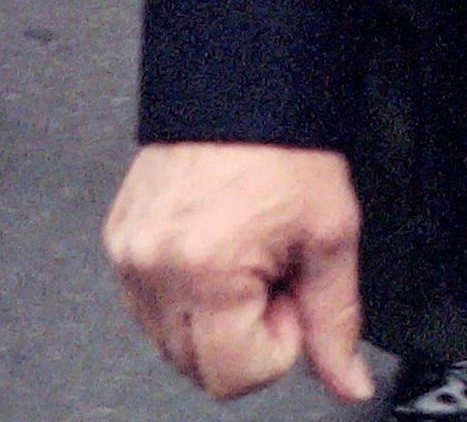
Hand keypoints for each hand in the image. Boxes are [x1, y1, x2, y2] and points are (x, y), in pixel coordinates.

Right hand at [107, 140, 369, 400]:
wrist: (243, 82)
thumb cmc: (285, 147)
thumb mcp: (330, 236)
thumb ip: (337, 323)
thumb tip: (348, 383)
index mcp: (205, 269)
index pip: (233, 377)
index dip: (276, 345)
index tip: (288, 293)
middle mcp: (154, 265)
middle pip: (198, 368)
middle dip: (244, 334)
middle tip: (269, 274)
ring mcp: (129, 253)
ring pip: (169, 342)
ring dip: (213, 318)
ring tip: (242, 257)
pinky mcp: (118, 239)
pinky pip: (148, 305)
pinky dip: (184, 294)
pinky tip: (215, 248)